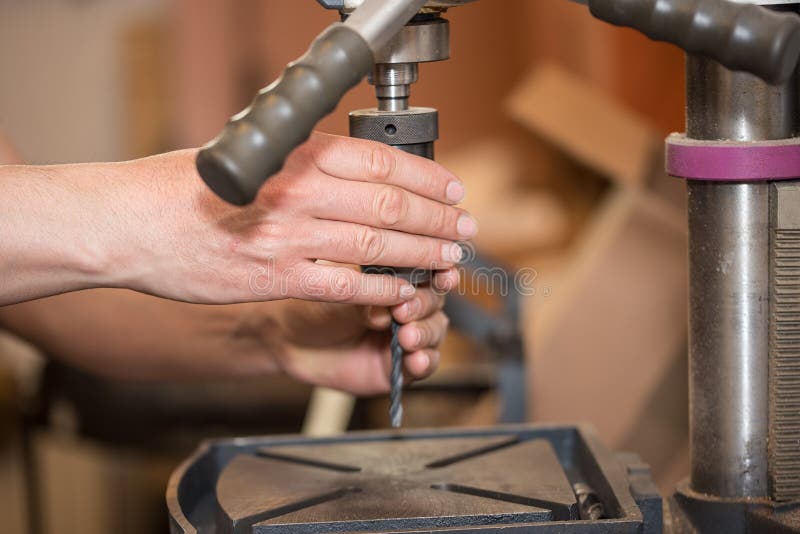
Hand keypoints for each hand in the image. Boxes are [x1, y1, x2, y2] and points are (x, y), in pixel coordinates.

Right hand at [120, 132, 475, 305]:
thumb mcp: (248, 157)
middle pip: (388, 204)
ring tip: (448, 259)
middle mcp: (298, 193)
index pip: (379, 162)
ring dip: (421, 253)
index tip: (450, 190)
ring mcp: (289, 237)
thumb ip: (297, 162)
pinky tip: (404, 293)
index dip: (425, 178)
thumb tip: (346, 167)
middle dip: (436, 218)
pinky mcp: (275, 278)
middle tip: (463, 229)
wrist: (129, 225)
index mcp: (293, 156)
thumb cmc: (181, 188)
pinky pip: (344, 286)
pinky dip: (382, 290)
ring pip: (376, 246)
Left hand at [264, 269, 458, 394]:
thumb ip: (372, 294)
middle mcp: (408, 302)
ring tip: (407, 337)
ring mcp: (407, 333)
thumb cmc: (313, 302)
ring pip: (435, 330)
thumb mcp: (342, 289)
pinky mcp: (401, 366)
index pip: (430, 268)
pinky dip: (425, 361)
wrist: (290, 339)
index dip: (442, 271)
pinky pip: (424, 364)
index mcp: (398, 274)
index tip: (444, 275)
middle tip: (404, 311)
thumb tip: (396, 305)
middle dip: (424, 304)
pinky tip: (416, 359)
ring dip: (425, 332)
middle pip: (436, 299)